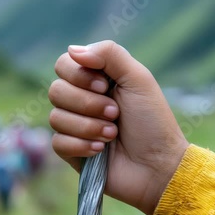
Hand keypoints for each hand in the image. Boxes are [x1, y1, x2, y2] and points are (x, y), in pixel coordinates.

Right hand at [48, 41, 188, 214]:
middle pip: (56, 90)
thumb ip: (109, 54)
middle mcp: (80, 100)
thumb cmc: (153, 122)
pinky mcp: (71, 151)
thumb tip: (72, 49)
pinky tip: (100, 150)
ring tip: (112, 134)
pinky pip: (58, 142)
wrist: (158, 166)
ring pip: (55, 117)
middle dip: (88, 104)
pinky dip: (81, 145)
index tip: (105, 86)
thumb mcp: (138, 78)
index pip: (64, 64)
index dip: (78, 75)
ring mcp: (74, 126)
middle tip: (115, 114)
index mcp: (95, 79)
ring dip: (88, 126)